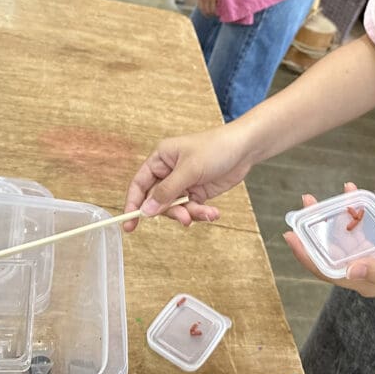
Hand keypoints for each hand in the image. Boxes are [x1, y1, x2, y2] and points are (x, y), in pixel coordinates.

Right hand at [123, 126, 254, 231]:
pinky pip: (191, 209)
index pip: (139, 184)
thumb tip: (146, 211)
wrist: (245, 148)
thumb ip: (167, 192)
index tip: (129, 225)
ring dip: (190, 214)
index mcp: (161, 159)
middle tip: (185, 219)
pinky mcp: (197, 192)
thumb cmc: (215, 148)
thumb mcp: (189, 170)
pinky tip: (213, 213)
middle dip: (172, 211)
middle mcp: (169, 171)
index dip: (133, 204)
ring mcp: (183, 183)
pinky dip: (201, 213)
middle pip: (158, 201)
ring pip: (176, 208)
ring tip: (207, 213)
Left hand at [195, 0, 221, 17]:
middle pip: (206, 11)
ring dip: (215, 13)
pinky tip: (221, 10)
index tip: (208, 14)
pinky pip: (218, 6)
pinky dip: (219, 10)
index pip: (201, 8)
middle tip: (214, 15)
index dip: (205, 12)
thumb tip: (206, 1)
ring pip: (212, 10)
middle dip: (210, 14)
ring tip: (218, 14)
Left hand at [283, 184, 374, 296]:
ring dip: (328, 218)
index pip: (325, 270)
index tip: (290, 235)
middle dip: (312, 230)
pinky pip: (357, 229)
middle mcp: (361, 271)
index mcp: (363, 281)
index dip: (305, 254)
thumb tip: (351, 271)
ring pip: (339, 239)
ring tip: (317, 198)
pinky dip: (351, 213)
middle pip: (328, 252)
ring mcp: (368, 259)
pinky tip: (350, 194)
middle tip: (304, 205)